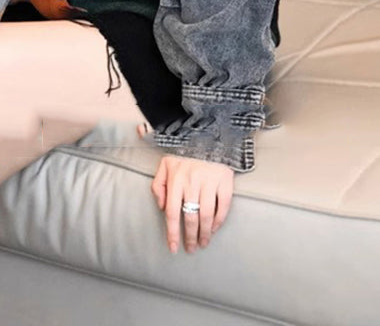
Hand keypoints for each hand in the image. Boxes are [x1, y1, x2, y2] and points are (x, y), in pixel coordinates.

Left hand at [136, 122, 234, 253]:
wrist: (208, 135)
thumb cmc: (184, 154)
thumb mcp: (165, 165)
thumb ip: (158, 185)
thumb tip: (162, 207)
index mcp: (176, 178)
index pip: (172, 213)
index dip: (172, 233)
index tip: (173, 247)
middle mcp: (192, 181)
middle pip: (190, 218)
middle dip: (190, 237)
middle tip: (191, 248)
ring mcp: (209, 181)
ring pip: (207, 216)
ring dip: (205, 234)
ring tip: (203, 243)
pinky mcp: (225, 181)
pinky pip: (223, 207)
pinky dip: (219, 221)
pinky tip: (215, 229)